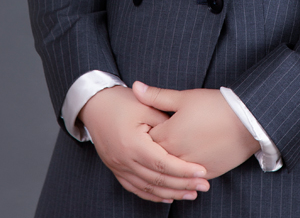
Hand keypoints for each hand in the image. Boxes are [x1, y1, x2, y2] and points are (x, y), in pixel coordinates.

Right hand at [78, 86, 209, 202]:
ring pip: (147, 188)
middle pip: (157, 179)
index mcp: (133, 144)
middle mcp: (124, 160)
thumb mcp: (145, 106)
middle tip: (203, 186)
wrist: (95, 105)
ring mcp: (119, 168)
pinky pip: (136, 188)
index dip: (184, 169)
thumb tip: (184, 137)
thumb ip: (164, 122)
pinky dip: (153, 194)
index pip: (163, 163)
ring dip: (171, 193)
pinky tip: (168, 196)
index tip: (202, 172)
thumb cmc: (122, 102)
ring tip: (191, 194)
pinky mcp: (117, 170)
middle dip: (182, 185)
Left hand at [132, 82, 259, 178]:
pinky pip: (189, 179)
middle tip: (150, 145)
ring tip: (167, 158)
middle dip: (152, 153)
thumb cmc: (215, 106)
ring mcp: (192, 168)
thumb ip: (157, 96)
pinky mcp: (207, 174)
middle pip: (156, 159)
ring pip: (171, 173)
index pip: (146, 140)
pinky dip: (184, 176)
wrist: (247, 121)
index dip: (143, 135)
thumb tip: (135, 87)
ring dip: (167, 167)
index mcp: (168, 135)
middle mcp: (177, 155)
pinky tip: (183, 170)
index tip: (142, 129)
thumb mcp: (184, 97)